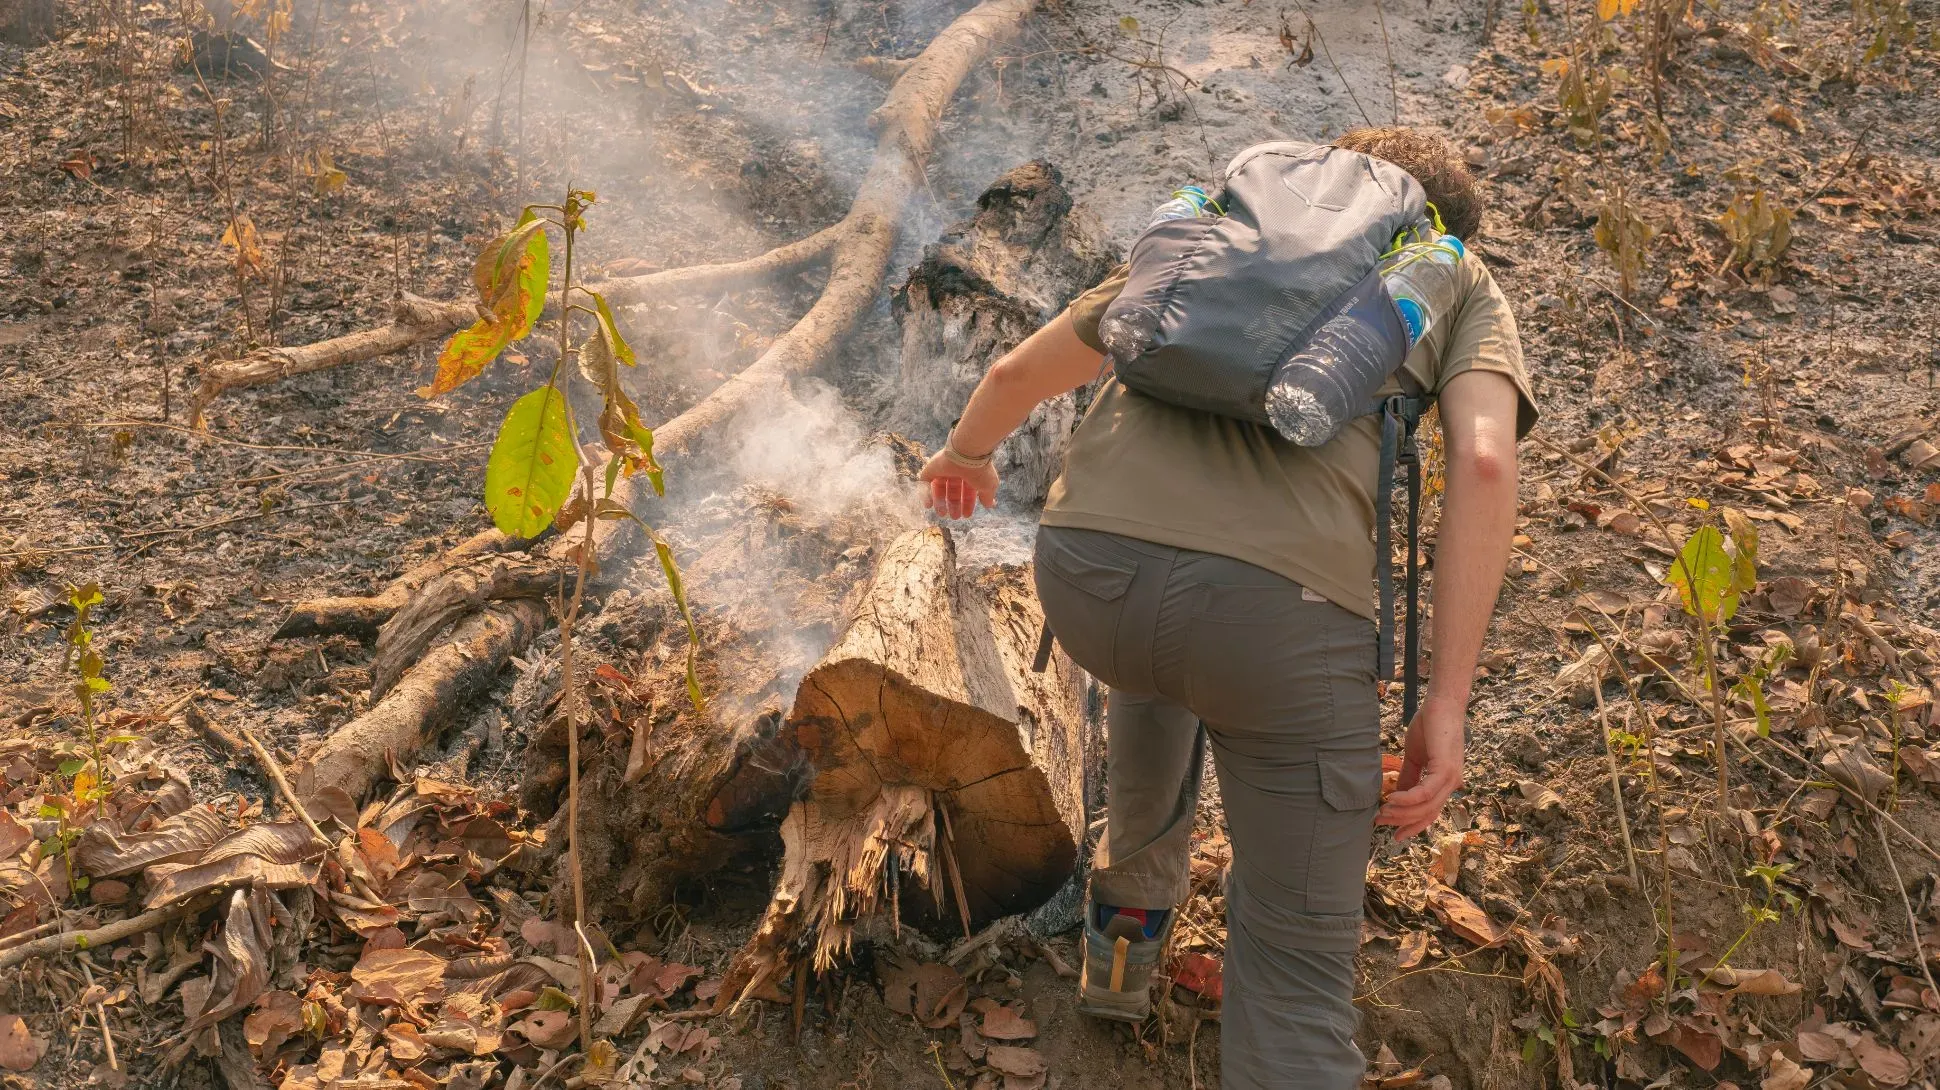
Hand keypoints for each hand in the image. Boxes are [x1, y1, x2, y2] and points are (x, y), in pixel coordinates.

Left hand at [918, 450, 998, 519]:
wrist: (967, 454)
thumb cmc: (980, 471)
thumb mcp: (988, 486)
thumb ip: (988, 497)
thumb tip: (990, 505)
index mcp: (971, 474)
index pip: (967, 491)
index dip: (967, 503)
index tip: (966, 515)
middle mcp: (957, 471)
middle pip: (953, 490)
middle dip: (954, 504)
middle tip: (954, 516)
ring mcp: (943, 469)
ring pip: (940, 488)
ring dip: (940, 502)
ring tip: (942, 514)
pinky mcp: (931, 468)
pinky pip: (925, 483)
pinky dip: (926, 494)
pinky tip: (929, 505)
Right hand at [1376, 693, 1465, 840]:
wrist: (1442, 704)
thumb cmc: (1430, 725)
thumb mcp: (1415, 756)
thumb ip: (1409, 777)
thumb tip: (1397, 797)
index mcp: (1445, 782)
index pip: (1430, 812)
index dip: (1413, 826)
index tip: (1395, 835)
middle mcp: (1452, 784)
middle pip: (1427, 814)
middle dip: (1401, 821)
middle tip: (1380, 821)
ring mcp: (1451, 778)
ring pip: (1426, 807)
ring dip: (1402, 812)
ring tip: (1382, 811)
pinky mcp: (1445, 769)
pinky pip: (1425, 793)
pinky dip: (1408, 799)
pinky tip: (1392, 799)